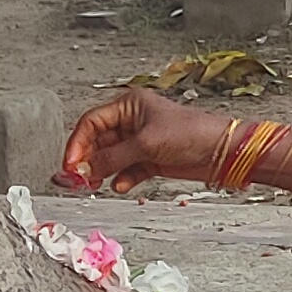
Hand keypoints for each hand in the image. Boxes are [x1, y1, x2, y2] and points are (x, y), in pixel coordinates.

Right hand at [58, 85, 228, 192]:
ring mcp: (141, 142)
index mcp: (129, 106)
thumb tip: (86, 168)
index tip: (71, 163)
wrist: (221, 151)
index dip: (78, 142)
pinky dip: (122, 178)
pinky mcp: (151, 160)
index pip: (92, 122)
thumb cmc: (191, 132)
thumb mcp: (146, 143)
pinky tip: (121, 185)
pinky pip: (127, 170)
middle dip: (88, 159)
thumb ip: (113, 157)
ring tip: (95, 184)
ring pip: (111, 157)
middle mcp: (132, 122)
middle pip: (99, 141)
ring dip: (102, 171)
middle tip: (78, 177)